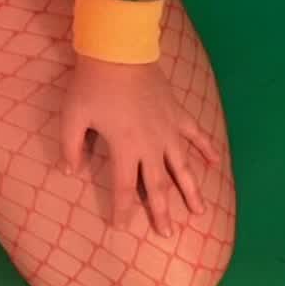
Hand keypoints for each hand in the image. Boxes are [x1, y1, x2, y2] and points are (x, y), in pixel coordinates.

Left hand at [59, 55, 220, 237]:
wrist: (119, 52)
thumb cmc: (92, 84)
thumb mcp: (72, 115)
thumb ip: (70, 146)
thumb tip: (69, 172)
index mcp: (124, 148)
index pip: (123, 187)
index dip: (122, 209)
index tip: (121, 227)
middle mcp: (151, 145)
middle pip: (158, 185)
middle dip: (162, 211)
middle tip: (167, 234)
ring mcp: (168, 130)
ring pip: (182, 167)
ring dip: (191, 190)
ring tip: (199, 212)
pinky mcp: (177, 113)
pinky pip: (196, 135)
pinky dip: (206, 149)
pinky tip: (215, 163)